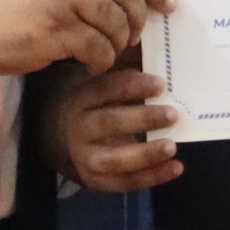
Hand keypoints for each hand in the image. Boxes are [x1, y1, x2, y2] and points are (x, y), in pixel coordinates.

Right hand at [55, 66, 182, 193]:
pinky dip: (152, 177)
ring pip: (114, 159)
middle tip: (173, 114)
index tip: (161, 84)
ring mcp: (85, 158)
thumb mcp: (94, 83)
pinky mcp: (96, 181)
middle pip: (109, 123)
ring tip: (172, 146)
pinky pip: (124, 182)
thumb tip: (155, 47)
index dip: (133, 86)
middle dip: (143, 119)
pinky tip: (176, 167)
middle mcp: (79, 129)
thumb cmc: (87, 104)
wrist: (53, 139)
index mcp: (80, 99)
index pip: (105, 89)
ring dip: (146, 154)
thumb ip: (122, 68)